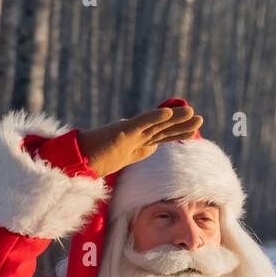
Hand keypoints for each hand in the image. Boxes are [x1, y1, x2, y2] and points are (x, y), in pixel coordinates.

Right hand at [75, 104, 202, 176]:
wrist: (76, 162)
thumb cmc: (93, 162)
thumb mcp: (119, 163)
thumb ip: (131, 159)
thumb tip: (141, 161)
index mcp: (136, 145)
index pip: (161, 137)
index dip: (177, 132)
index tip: (193, 130)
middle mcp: (135, 137)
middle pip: (162, 129)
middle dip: (181, 124)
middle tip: (199, 118)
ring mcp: (129, 133)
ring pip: (156, 124)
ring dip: (174, 118)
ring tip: (192, 113)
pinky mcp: (121, 133)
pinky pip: (140, 123)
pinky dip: (154, 117)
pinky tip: (167, 113)